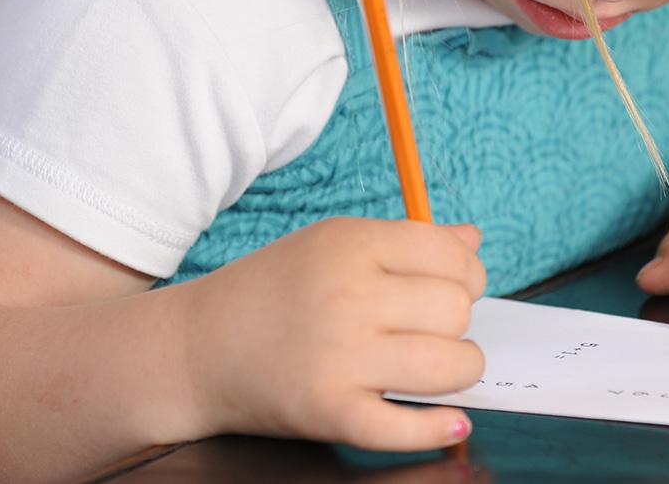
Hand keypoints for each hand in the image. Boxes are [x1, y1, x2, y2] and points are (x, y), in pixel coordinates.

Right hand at [177, 217, 485, 450]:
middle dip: (459, 322)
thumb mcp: (333, 244)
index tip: (459, 289)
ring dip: (460, 370)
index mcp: (351, 245)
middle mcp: (347, 296)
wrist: (195, 348)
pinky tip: (450, 421)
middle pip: (455, 309)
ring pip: (448, 365)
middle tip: (435, 329)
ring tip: (441, 369)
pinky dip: (437, 428)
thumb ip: (407, 241)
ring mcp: (338, 357)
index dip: (469, 275)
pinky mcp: (327, 411)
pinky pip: (404, 427)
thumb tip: (473, 241)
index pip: (449, 255)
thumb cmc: (274, 291)